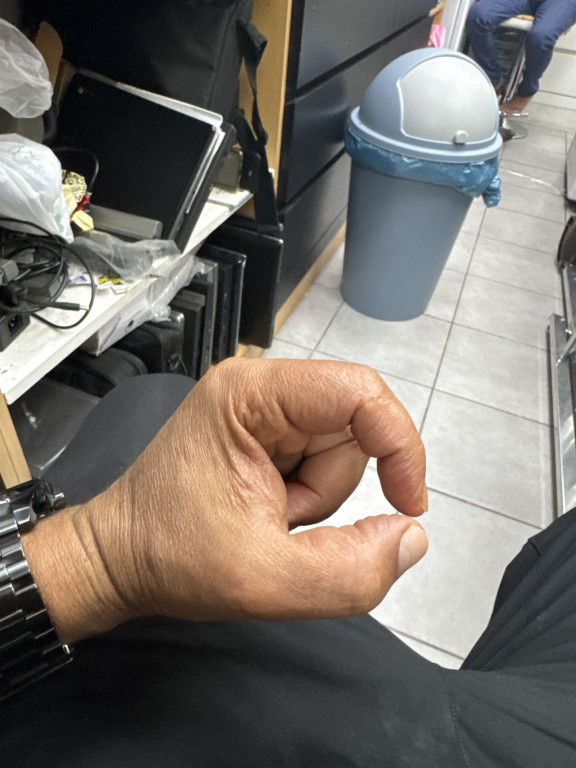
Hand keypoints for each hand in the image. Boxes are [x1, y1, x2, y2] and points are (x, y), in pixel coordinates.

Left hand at [23, 358, 427, 642]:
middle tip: (281, 519)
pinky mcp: (264, 433)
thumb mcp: (264, 580)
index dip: (398, 445)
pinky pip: (319, 463)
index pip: (359, 392)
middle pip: (352, 427)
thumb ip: (351, 570)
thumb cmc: (166, 554)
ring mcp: (260, 410)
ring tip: (267, 516)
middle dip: (330, 489)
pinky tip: (266, 511)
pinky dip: (306, 498)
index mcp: (249, 395)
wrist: (120, 560)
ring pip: (340, 449)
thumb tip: (409, 538)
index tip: (406, 503)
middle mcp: (256, 390)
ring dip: (316, 497)